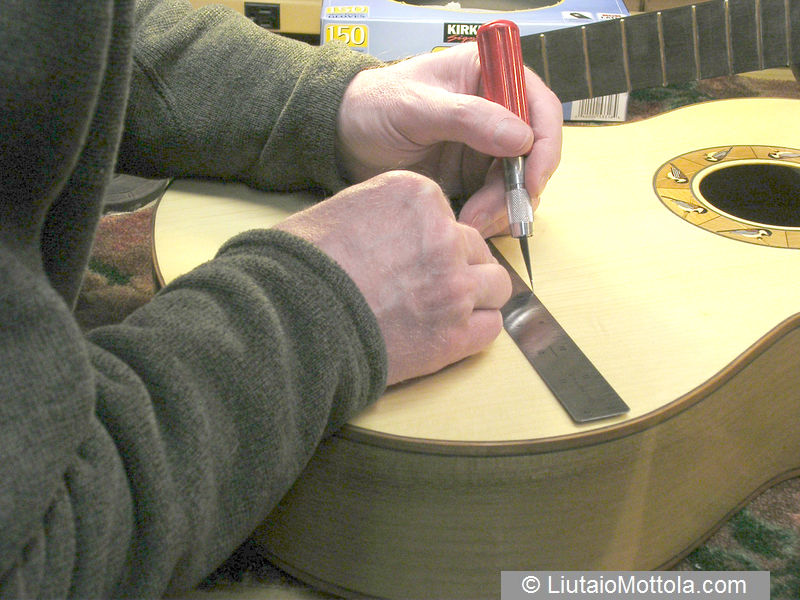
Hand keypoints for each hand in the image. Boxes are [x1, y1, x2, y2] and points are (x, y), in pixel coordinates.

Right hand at [275, 170, 511, 384]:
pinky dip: (476, 329)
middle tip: (428, 285)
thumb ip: (387, 212)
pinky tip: (450, 332)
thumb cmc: (302, 265)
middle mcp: (444, 235)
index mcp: (418, 196)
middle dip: (459, 266)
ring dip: (476, 296)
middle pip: (477, 250)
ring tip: (442, 310)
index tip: (415, 257)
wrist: (289, 319)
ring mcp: (454, 286)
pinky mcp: (454, 334)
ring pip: (496, 286)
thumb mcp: (343, 210)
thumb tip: (398, 231)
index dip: (434, 240)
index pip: (450, 217)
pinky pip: (492, 327)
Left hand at [336, 42, 561, 238]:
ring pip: (520, 183)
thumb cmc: (375, 106)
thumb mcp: (417, 108)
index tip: (531, 180)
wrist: (345, 137)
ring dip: (503, 209)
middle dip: (518, 189)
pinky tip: (467, 225)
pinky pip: (499, 202)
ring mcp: (488, 146)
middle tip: (491, 215)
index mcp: (490, 76)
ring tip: (469, 223)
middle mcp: (497, 111)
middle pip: (535, 154)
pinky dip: (490, 218)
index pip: (539, 107)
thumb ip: (468, 118)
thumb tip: (522, 139)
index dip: (544, 146)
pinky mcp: (475, 177)